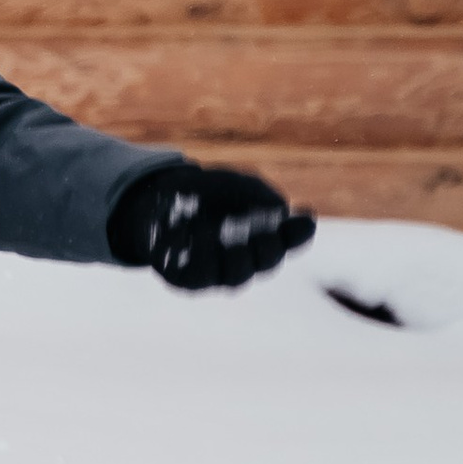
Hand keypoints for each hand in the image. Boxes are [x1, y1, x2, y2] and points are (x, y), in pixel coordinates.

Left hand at [110, 159, 315, 293]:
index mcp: (265, 233)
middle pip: (267, 262)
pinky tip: (196, 237)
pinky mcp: (190, 280)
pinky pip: (200, 277)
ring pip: (237, 277)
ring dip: (235, 258)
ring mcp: (219, 273)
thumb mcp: (230, 183)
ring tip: (225, 238)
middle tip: (263, 235)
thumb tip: (278, 209)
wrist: (157, 202)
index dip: (299, 232)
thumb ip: (253, 194)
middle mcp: (247, 258)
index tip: (305, 218)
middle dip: (268, 249)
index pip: (291, 239)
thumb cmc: (203, 193)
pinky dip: (199, 258)